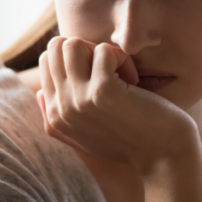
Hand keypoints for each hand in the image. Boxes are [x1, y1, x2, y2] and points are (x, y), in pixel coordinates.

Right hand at [37, 37, 198, 174]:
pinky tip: (134, 82)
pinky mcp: (102, 91)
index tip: (102, 79)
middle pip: (56, 47)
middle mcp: (60, 108)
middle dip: (87, 50)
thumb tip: (38, 92)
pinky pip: (104, 50)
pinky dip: (123, 59)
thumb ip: (56, 119)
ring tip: (121, 74)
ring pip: (73, 43)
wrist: (163, 158)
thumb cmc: (130, 144)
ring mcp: (79, 99)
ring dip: (103, 52)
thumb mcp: (85, 138)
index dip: (79, 59)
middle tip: (111, 72)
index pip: (47, 60)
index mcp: (54, 115)